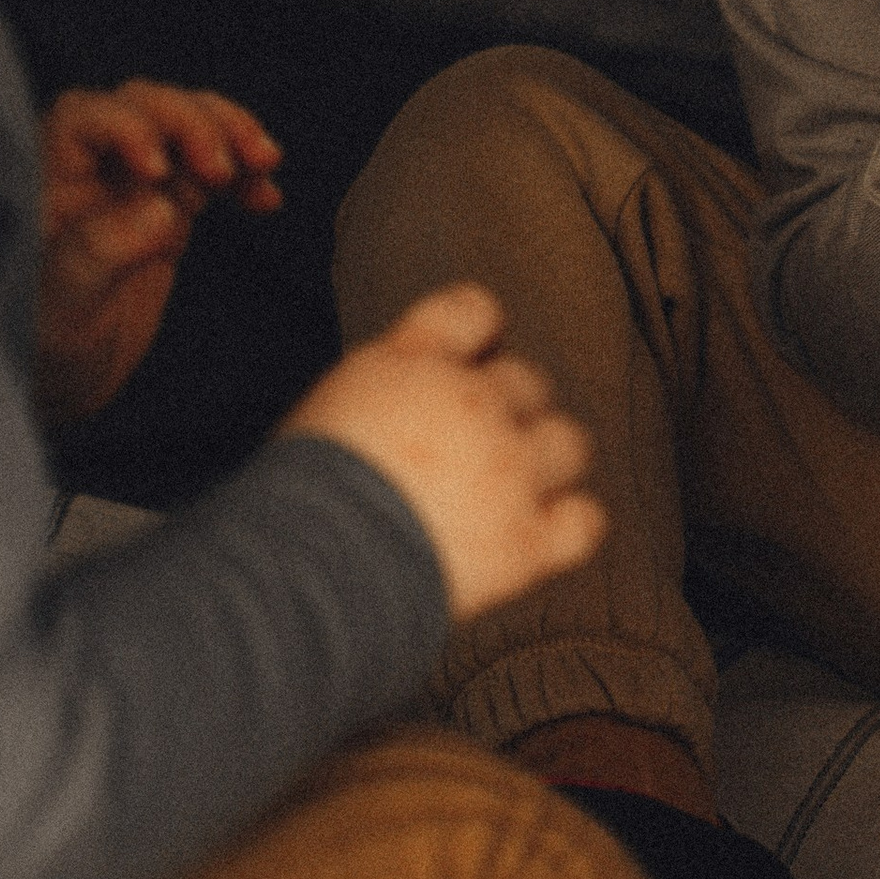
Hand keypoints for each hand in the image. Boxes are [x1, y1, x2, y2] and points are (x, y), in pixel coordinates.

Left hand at [35, 79, 283, 426]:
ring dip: (229, 134)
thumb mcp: (62, 304)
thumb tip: (161, 206)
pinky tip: (267, 197)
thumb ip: (100, 250)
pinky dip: (244, 176)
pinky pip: (211, 172)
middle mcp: (90, 171)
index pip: (84, 118)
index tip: (158, 169)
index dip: (126, 126)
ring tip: (263, 161)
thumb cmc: (43, 346)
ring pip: (184, 127)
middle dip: (192, 124)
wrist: (65, 382)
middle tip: (224, 167)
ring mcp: (132, 187)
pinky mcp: (168, 210)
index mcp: (48, 180)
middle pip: (144, 107)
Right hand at [285, 285, 603, 621]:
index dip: (482, 333)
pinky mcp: (527, 539)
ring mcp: (508, 471)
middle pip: (528, 382)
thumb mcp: (326, 413)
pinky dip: (571, 525)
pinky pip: (585, 521)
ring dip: (547, 461)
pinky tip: (544, 533)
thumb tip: (401, 415)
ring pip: (569, 443)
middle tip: (475, 448)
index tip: (476, 356)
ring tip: (512, 489)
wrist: (307, 569)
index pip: (473, 309)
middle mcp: (472, 404)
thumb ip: (381, 396)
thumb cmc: (294, 499)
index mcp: (411, 363)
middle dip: (509, 410)